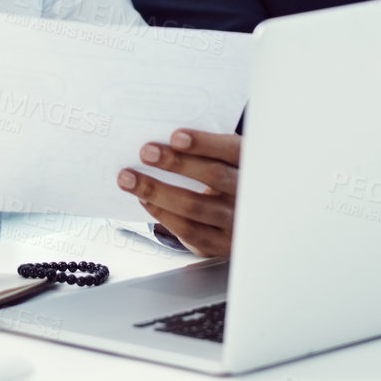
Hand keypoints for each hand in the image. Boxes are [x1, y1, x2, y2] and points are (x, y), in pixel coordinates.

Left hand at [118, 129, 240, 256]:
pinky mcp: (220, 244)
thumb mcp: (226, 161)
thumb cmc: (226, 177)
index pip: (232, 150)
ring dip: (156, 190)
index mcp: (251, 164)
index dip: (205, 143)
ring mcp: (236, 221)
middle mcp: (248, 193)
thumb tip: (162, 140)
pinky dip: (162, 213)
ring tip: (129, 178)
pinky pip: (189, 230)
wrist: (241, 219)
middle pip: (214, 176)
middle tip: (145, 152)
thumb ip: (206, 151)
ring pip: (195, 206)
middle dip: (176, 162)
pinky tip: (144, 200)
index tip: (175, 136)